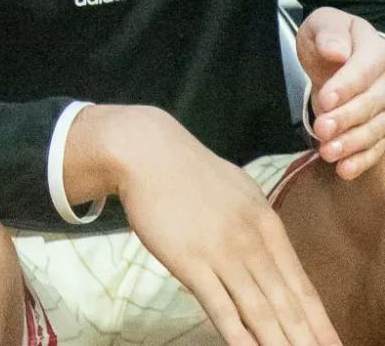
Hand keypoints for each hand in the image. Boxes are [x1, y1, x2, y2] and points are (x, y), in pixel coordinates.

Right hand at [71, 104, 339, 345]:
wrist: (146, 152)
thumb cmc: (190, 172)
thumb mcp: (240, 193)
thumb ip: (257, 225)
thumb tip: (271, 251)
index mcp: (267, 225)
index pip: (301, 285)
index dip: (319, 321)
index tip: (333, 344)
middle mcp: (251, 242)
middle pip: (285, 303)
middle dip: (307, 339)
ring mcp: (220, 253)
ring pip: (258, 309)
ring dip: (279, 342)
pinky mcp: (188, 260)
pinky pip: (218, 304)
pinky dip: (237, 333)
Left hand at [296, 7, 384, 179]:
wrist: (336, 54)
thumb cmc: (329, 37)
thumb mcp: (322, 24)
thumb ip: (328, 34)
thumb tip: (338, 51)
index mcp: (377, 49)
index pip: (365, 70)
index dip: (347, 86)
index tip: (325, 99)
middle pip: (375, 102)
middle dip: (348, 118)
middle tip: (322, 129)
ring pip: (379, 127)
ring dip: (354, 143)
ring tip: (329, 153)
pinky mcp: (382, 125)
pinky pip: (379, 145)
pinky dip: (363, 159)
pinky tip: (345, 170)